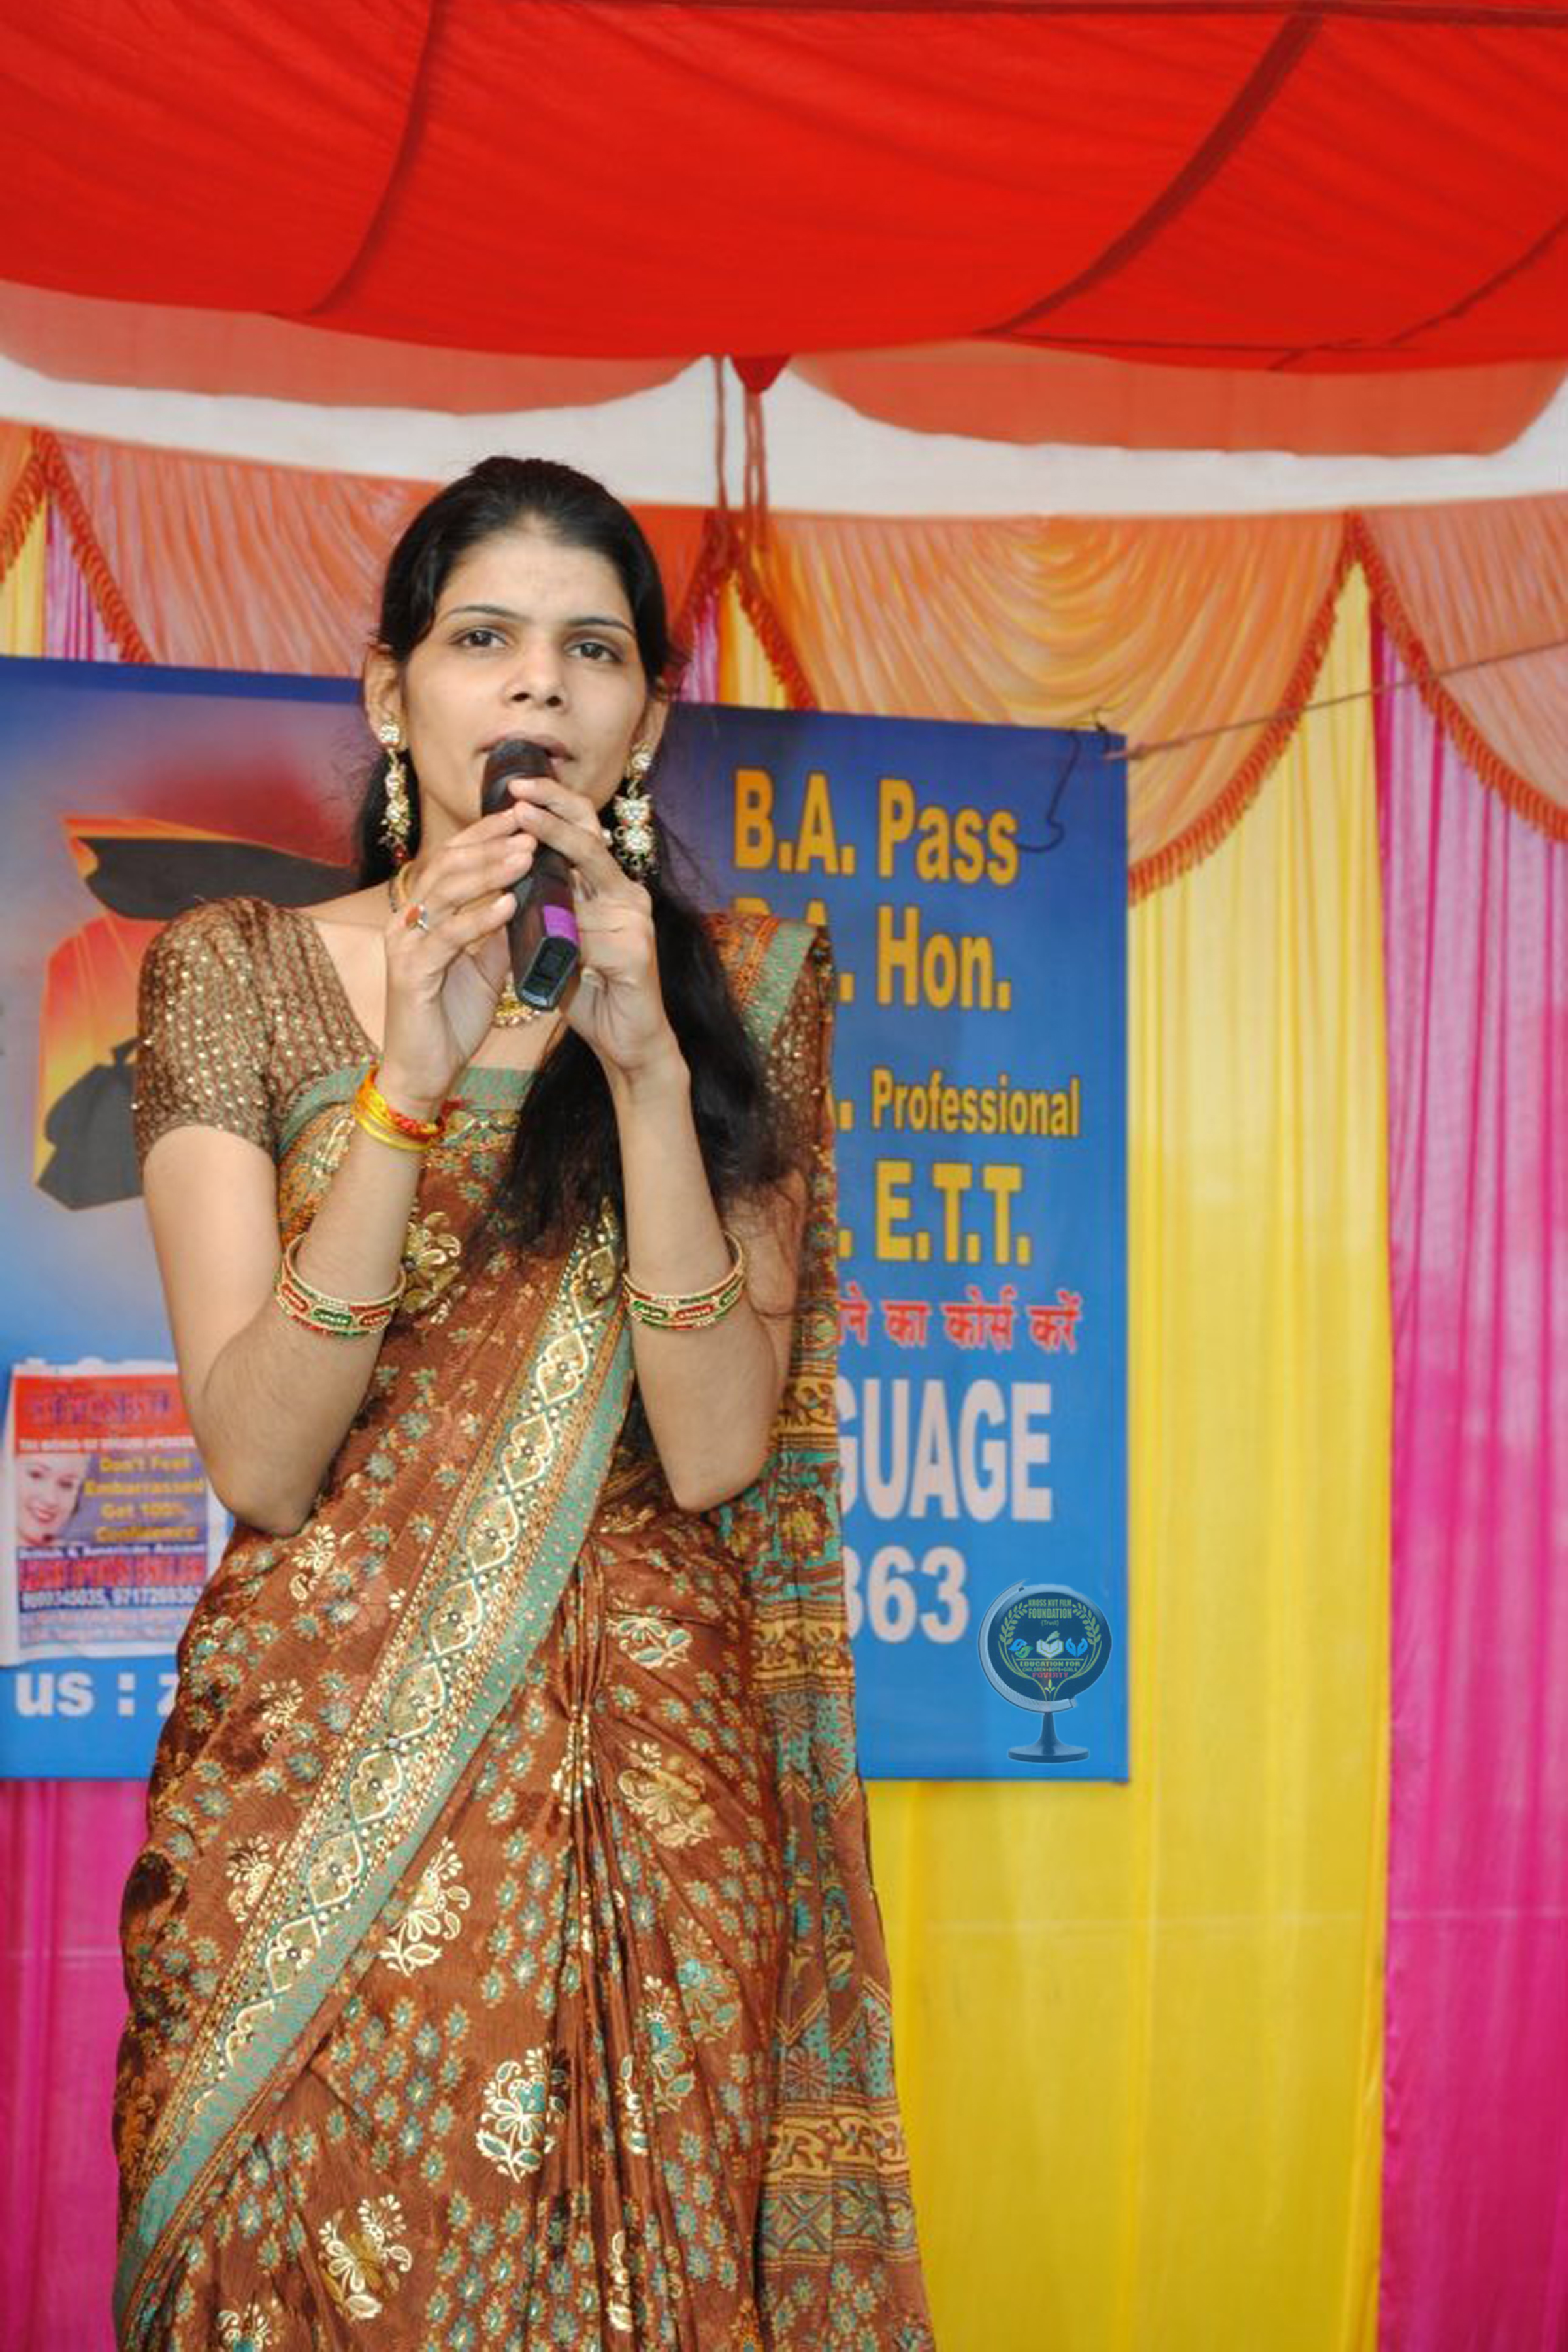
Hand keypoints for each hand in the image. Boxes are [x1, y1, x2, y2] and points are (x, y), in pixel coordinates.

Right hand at [376, 811, 537, 1108]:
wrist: (424, 1072)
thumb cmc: (451, 1018)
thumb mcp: (485, 967)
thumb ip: (499, 932)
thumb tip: (529, 898)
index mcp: (423, 914)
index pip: (452, 858)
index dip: (484, 835)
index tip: (522, 816)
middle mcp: (407, 922)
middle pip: (447, 864)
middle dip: (490, 843)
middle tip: (529, 827)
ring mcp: (405, 946)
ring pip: (446, 892)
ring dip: (490, 871)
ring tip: (526, 855)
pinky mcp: (411, 974)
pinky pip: (447, 937)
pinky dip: (480, 918)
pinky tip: (510, 904)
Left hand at [504, 775, 682, 1082]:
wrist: (627, 1042)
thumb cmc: (590, 990)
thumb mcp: (556, 938)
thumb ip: (540, 906)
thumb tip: (498, 874)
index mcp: (609, 888)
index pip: (583, 831)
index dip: (553, 804)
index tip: (514, 787)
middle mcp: (627, 895)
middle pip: (591, 838)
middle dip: (553, 812)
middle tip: (517, 795)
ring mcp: (635, 921)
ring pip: (590, 879)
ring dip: (551, 862)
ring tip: (517, 845)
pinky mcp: (637, 953)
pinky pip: (592, 933)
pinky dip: (561, 928)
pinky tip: (537, 921)